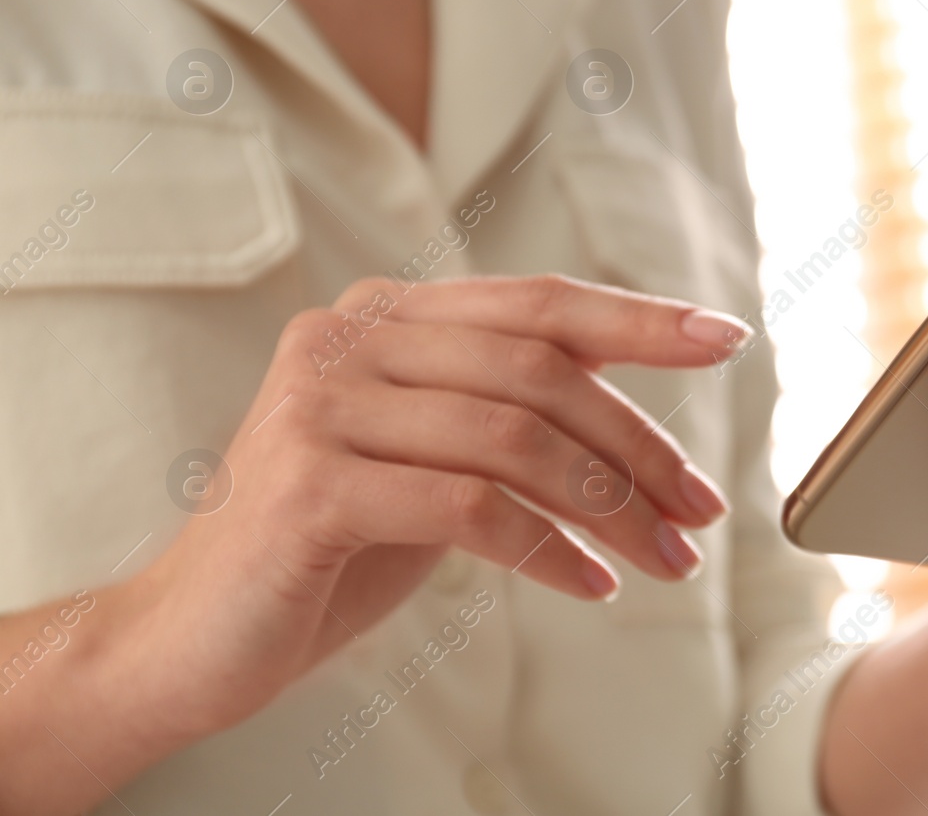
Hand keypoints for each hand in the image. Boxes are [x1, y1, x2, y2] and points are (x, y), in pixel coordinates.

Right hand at [126, 275, 746, 737]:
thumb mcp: (432, 459)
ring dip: (612, 506)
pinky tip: (588, 585)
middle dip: (640, 444)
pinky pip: (469, 507)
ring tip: (666, 560)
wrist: (193, 634)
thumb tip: (632, 411)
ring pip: (515, 437)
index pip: (539, 302)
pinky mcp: (309, 482)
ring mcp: (321, 403)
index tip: (726, 339)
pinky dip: (548, 550)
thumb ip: (505, 412)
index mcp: (387, 316)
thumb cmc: (333, 546)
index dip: (639, 318)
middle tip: (701, 510)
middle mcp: (349, 337)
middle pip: (542, 371)